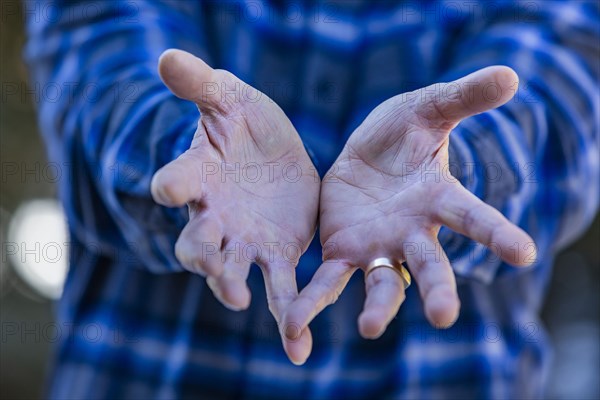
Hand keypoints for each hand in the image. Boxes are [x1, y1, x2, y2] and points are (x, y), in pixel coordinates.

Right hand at [151, 50, 318, 357]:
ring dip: (241, 294)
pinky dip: (288, 320)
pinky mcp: (278, 254)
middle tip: (217, 271)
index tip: (170, 188)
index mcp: (199, 174)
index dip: (172, 184)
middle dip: (204, 257)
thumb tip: (166, 55)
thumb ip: (200, 84)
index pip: (176, 180)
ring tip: (263, 316)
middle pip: (197, 243)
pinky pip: (280, 290)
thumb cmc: (244, 124)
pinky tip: (300, 349)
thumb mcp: (228, 97)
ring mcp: (243, 241)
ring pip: (233, 272)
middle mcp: (213, 216)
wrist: (274, 154)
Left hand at [282, 66, 535, 363]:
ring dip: (378, 308)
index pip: (472, 216)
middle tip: (445, 317)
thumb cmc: (403, 133)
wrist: (364, 153)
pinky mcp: (342, 250)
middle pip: (429, 265)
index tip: (524, 253)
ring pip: (381, 282)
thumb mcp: (428, 108)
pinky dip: (313, 302)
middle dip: (438, 289)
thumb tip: (511, 74)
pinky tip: (295, 324)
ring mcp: (377, 247)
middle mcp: (412, 233)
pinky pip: (328, 280)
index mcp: (436, 199)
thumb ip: (464, 97)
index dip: (497, 233)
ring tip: (370, 328)